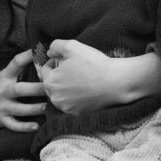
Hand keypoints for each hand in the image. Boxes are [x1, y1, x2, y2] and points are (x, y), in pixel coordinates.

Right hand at [0, 48, 46, 130]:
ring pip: (20, 109)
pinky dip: (25, 127)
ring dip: (35, 108)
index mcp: (5, 76)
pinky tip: (36, 126)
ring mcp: (2, 107)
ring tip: (49, 107)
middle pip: (21, 89)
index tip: (39, 52)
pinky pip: (14, 125)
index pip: (15, 63)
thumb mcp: (4, 75)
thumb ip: (20, 69)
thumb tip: (43, 58)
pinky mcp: (2, 120)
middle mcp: (3, 91)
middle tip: (52, 88)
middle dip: (37, 89)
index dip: (27, 56)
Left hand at [39, 39, 160, 114]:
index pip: (45, 70)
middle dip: (59, 75)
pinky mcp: (77, 114)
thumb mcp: (72, 46)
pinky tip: (86, 90)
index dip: (54, 62)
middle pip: (51, 84)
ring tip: (80, 79)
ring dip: (66, 87)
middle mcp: (54, 98)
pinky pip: (71, 104)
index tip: (66, 60)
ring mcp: (66, 108)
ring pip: (60, 95)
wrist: (116, 82)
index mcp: (50, 81)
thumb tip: (49, 53)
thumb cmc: (94, 63)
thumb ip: (55, 46)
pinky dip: (75, 98)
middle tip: (74, 69)